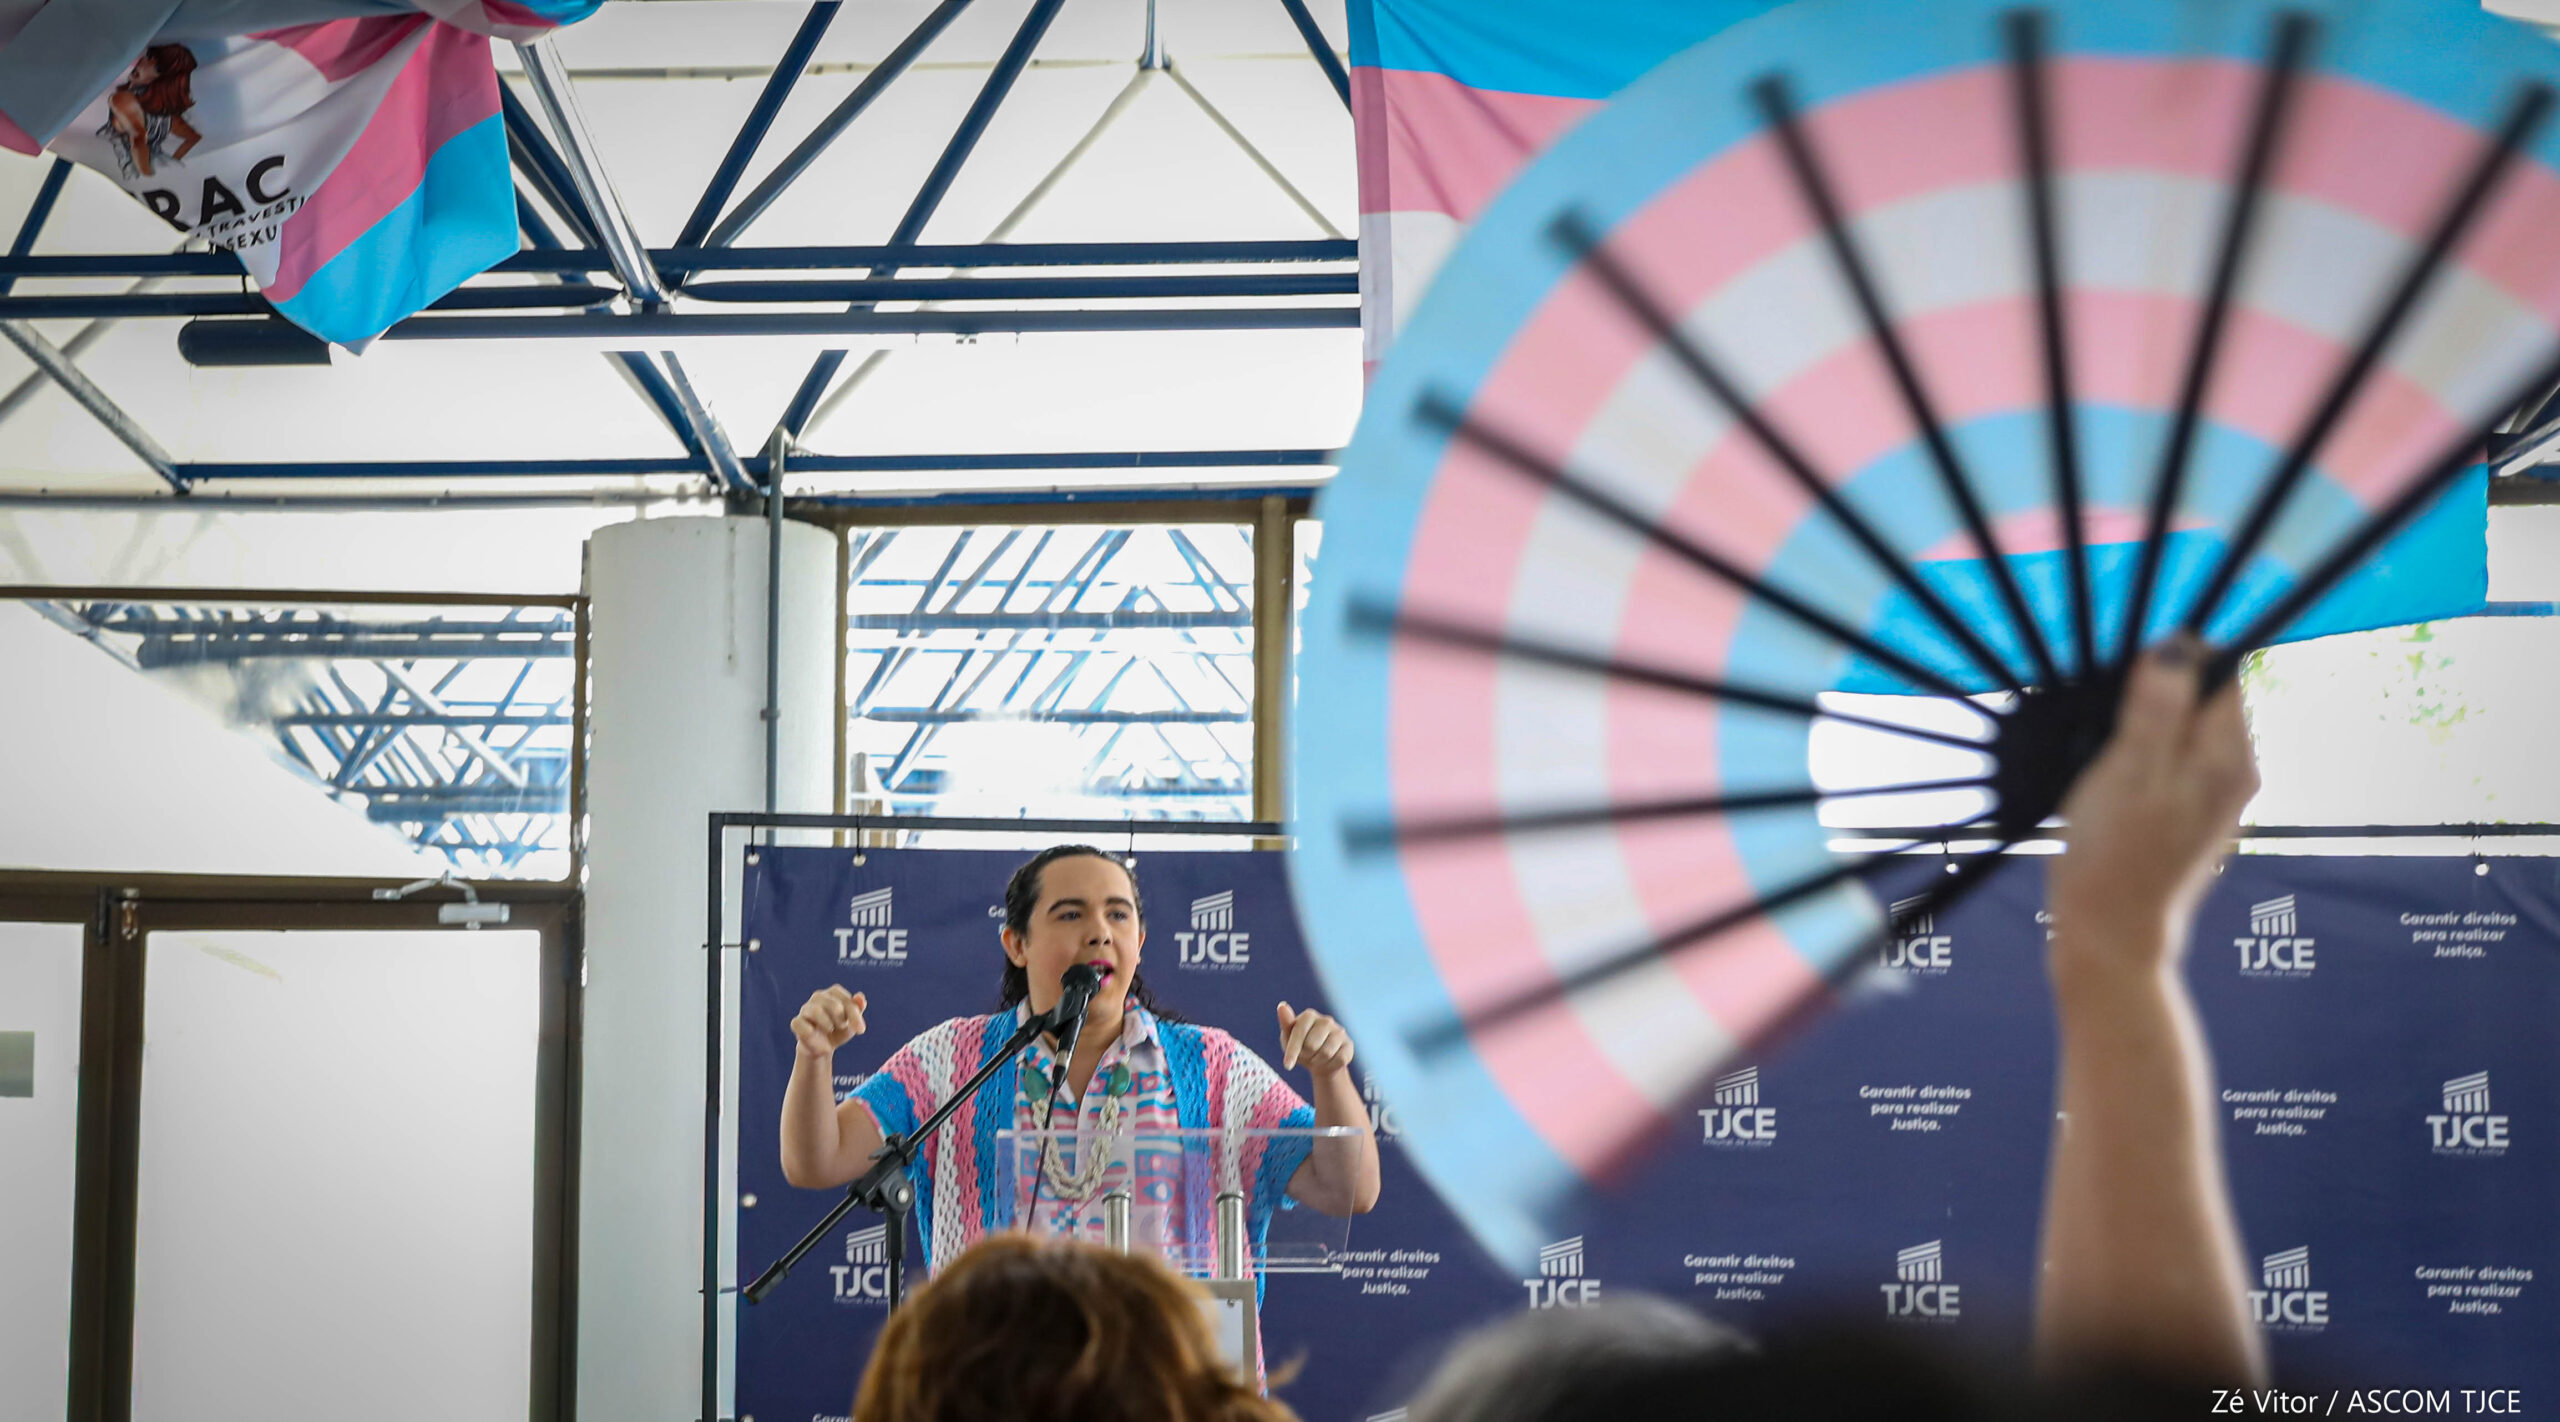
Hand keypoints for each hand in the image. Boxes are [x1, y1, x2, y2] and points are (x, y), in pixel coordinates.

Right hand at [790, 985, 867, 1059]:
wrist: (823, 1048)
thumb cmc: (839, 1030)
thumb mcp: (852, 1022)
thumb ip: (857, 1008)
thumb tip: (860, 997)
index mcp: (833, 993)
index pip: (845, 999)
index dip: (854, 1015)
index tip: (861, 1030)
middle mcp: (818, 997)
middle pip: (834, 1005)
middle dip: (841, 1020)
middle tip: (842, 1027)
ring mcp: (805, 1009)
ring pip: (816, 1011)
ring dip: (827, 1024)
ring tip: (830, 1030)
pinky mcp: (796, 1022)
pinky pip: (801, 1024)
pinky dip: (811, 1034)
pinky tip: (817, 1038)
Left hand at [1277, 1001, 1354, 1076]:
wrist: (1320, 1061)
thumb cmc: (1301, 1047)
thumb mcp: (1288, 1038)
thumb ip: (1286, 1023)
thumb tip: (1282, 1006)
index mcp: (1309, 1015)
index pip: (1299, 1033)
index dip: (1292, 1051)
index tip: (1287, 1066)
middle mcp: (1326, 1020)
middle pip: (1312, 1045)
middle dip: (1306, 1055)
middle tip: (1306, 1054)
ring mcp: (1339, 1031)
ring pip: (1326, 1053)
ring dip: (1318, 1061)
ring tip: (1316, 1057)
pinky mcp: (1348, 1044)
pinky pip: (1339, 1059)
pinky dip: (1330, 1065)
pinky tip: (1328, 1061)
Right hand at [2049, 640, 2259, 968]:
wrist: (2111, 934)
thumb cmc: (2113, 854)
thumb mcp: (2128, 770)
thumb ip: (2157, 706)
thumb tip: (2177, 646)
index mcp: (2228, 754)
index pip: (2220, 667)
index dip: (2171, 659)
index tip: (2124, 685)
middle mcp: (2237, 770)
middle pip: (2205, 697)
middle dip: (2155, 697)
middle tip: (2109, 731)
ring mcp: (2219, 796)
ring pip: (2188, 729)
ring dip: (2146, 729)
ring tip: (2109, 764)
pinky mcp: (2196, 816)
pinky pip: (2177, 762)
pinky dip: (2146, 760)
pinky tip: (2116, 790)